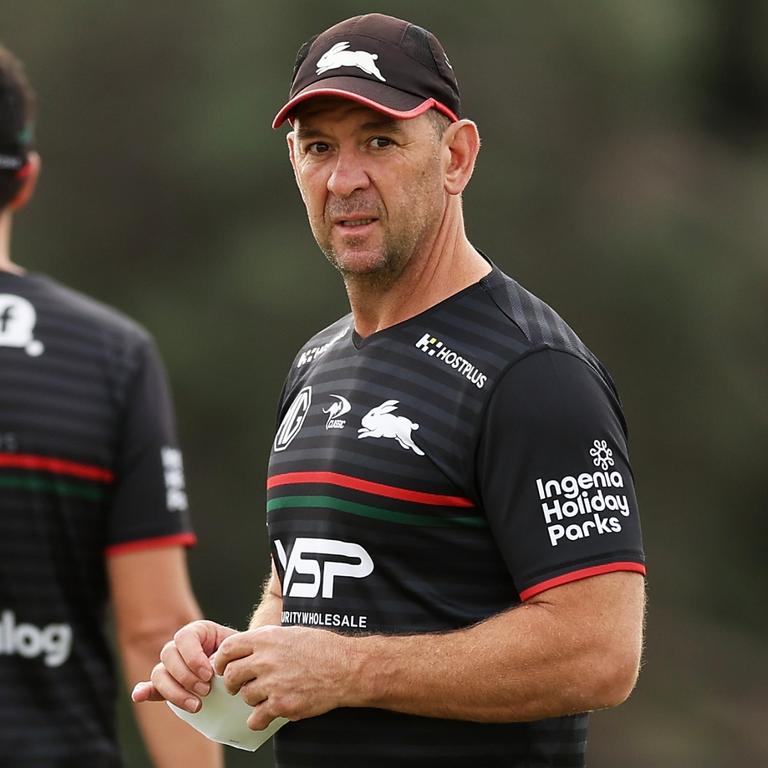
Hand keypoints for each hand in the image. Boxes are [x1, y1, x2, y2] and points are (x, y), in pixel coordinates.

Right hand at [131, 619, 236, 712]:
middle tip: (206, 691)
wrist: (244, 671)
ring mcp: (172, 665)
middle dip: (186, 676)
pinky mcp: (169, 684)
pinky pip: (151, 687)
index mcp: (198, 631)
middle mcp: (181, 646)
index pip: (185, 637)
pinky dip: (145, 691)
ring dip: (174, 691)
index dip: (193, 656)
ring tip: (197, 705)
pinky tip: (140, 696)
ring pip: (159, 674)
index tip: (209, 674)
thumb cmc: (241, 657)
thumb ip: (223, 656)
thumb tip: (213, 669)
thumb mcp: (236, 651)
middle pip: (168, 655)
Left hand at [213, 625, 351, 729]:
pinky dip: (258, 719)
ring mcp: (273, 683)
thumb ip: (266, 641)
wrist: (345, 667)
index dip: (220, 660)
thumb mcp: (290, 633)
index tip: (223, 667)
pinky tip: (266, 714)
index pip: (227, 649)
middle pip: (231, 675)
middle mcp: (266, 659)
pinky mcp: (282, 705)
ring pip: (244, 696)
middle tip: (238, 686)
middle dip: (231, 683)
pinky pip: (256, 718)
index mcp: (266, 638)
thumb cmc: (321, 647)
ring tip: (265, 694)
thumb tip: (245, 650)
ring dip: (251, 698)